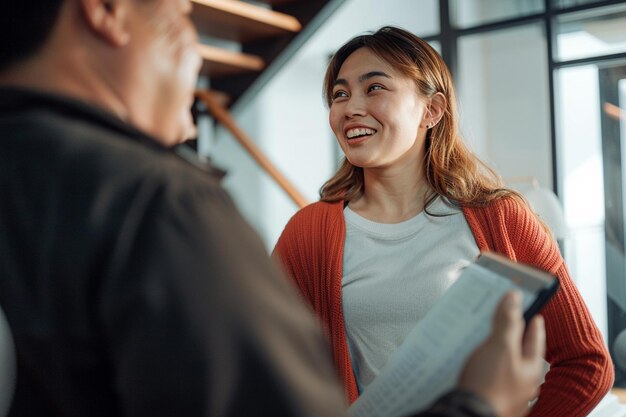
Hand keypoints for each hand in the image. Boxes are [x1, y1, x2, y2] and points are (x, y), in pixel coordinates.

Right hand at [458, 292, 545, 416]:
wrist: (469, 415)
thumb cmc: (489, 385)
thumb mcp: (499, 346)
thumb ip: (508, 322)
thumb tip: (514, 298)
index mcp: (531, 368)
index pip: (535, 337)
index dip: (532, 320)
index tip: (532, 310)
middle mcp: (523, 382)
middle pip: (520, 352)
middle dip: (514, 335)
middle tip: (508, 319)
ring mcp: (507, 392)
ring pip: (505, 365)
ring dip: (498, 351)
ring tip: (488, 338)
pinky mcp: (491, 397)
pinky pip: (491, 376)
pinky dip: (486, 366)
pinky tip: (476, 362)